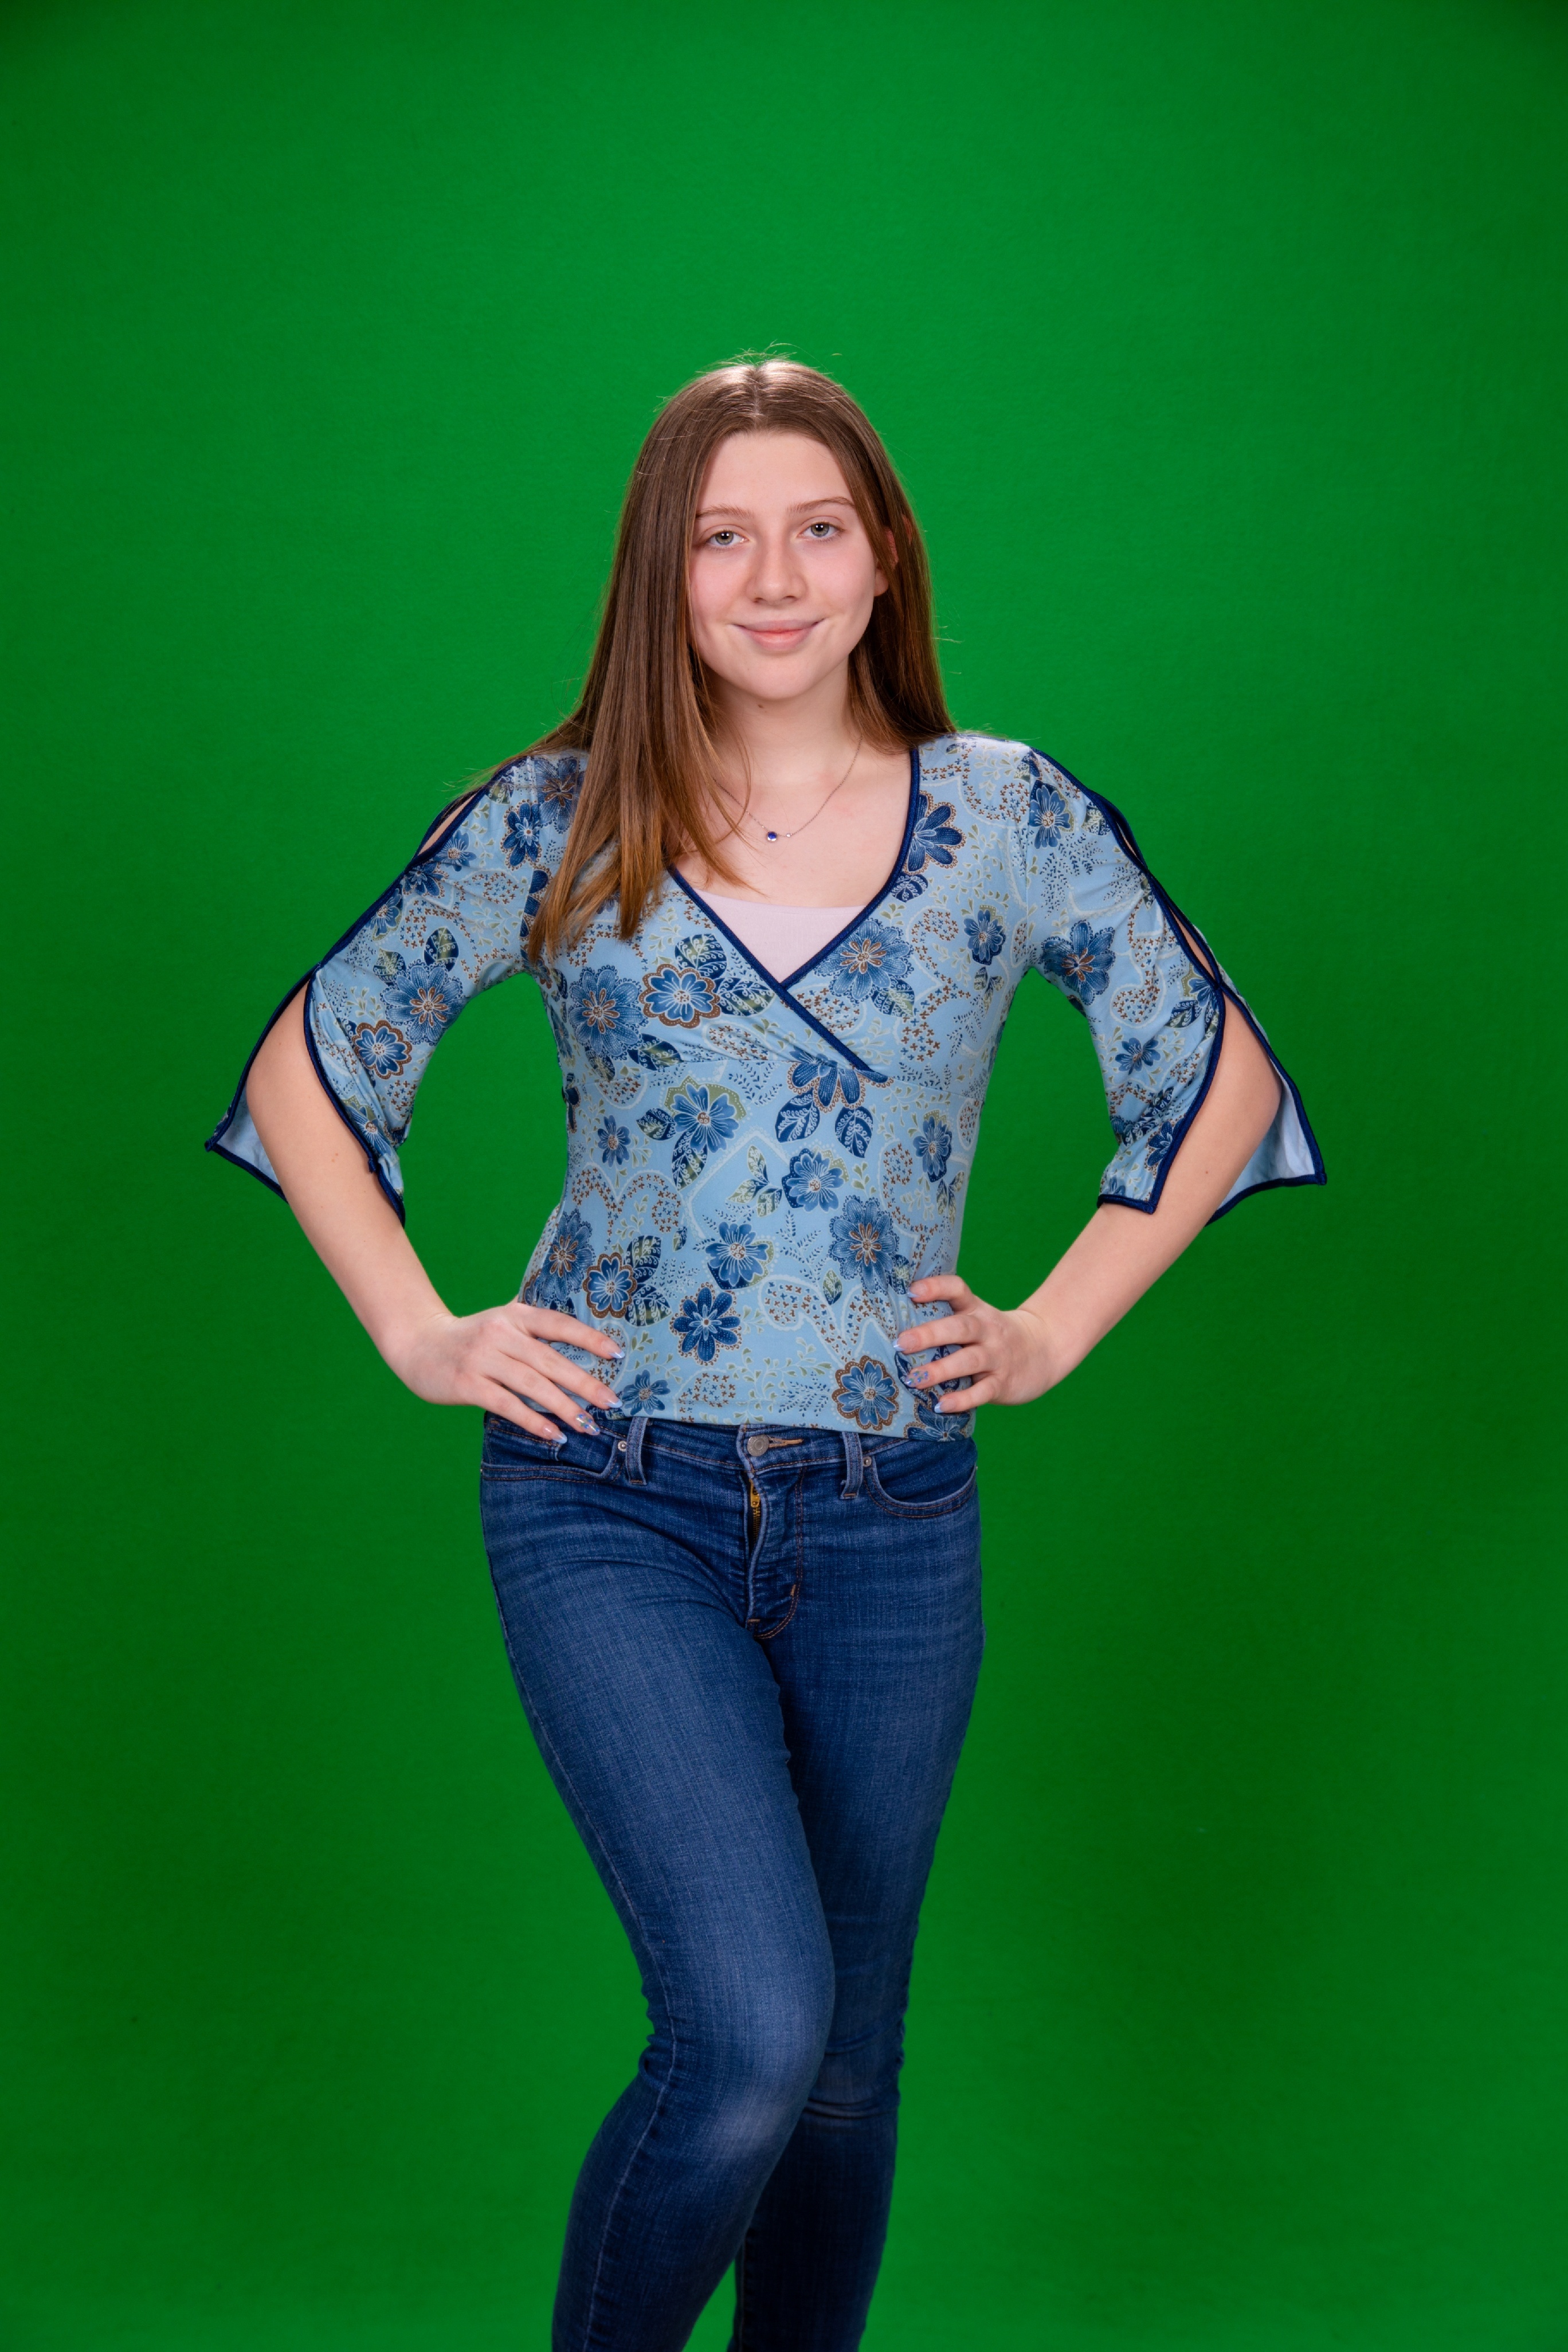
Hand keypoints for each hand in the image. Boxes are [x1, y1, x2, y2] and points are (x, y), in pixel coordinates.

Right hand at [384, 1299, 623, 1440]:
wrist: (417, 1344)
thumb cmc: (469, 1336)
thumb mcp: (501, 1320)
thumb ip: (533, 1324)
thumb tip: (580, 1330)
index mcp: (514, 1315)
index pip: (559, 1324)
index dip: (590, 1338)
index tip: (617, 1355)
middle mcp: (500, 1333)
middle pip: (550, 1360)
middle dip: (585, 1384)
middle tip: (612, 1402)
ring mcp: (482, 1358)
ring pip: (532, 1385)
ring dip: (563, 1407)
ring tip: (588, 1425)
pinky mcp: (467, 1384)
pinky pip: (507, 1404)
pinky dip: (533, 1420)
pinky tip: (554, 1434)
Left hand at [895, 1276, 1064, 1412]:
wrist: (1045, 1348)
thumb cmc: (994, 1334)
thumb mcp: (977, 1317)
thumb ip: (946, 1318)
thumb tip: (896, 1327)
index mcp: (976, 1310)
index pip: (958, 1290)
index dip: (936, 1288)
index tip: (912, 1291)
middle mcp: (987, 1330)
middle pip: (959, 1328)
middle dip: (929, 1335)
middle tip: (901, 1343)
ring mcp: (997, 1356)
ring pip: (968, 1361)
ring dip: (940, 1370)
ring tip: (914, 1378)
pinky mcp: (1003, 1382)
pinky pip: (981, 1392)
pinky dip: (962, 1399)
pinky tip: (942, 1405)